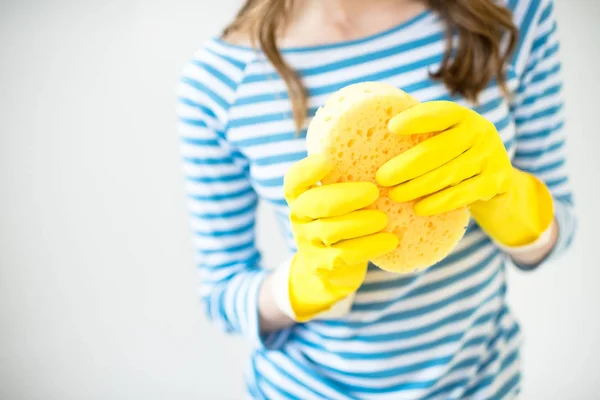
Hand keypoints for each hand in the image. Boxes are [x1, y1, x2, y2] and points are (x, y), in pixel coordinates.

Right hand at [284, 154, 397, 320]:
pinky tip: (389, 240)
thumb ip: (350, 176)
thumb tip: (384, 145)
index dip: (307, 170)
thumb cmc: (346, 218)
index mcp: (300, 195)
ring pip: (330, 231)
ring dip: (360, 223)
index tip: (328, 161)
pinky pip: (342, 256)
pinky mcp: (319, 265)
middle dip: (345, 196)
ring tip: (384, 219)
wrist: (335, 268)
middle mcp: (298, 217)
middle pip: (314, 203)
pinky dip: (368, 247)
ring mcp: (306, 243)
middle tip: (374, 192)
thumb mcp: (341, 197)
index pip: (294, 180)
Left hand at [376, 101, 553, 246]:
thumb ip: (422, 137)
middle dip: (406, 165)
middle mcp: (481, 131)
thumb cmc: (456, 160)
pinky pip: (462, 193)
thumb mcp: (446, 142)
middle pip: (437, 149)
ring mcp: (492, 156)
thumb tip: (373, 137)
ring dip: (417, 186)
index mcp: (463, 116)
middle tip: (381, 178)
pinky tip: (419, 208)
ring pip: (448, 174)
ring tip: (394, 195)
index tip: (391, 127)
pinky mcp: (497, 182)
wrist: (500, 186)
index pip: (439, 113)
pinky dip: (439, 202)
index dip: (416, 119)